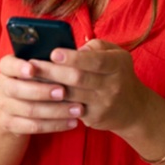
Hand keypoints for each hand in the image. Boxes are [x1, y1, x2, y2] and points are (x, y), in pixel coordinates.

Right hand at [0, 54, 81, 134]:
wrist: (17, 108)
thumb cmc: (36, 79)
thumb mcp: (39, 67)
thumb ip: (50, 61)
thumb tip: (75, 53)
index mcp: (7, 67)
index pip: (7, 65)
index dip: (19, 67)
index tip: (33, 69)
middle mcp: (3, 86)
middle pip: (17, 89)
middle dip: (42, 91)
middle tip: (64, 91)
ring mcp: (5, 106)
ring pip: (29, 110)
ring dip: (55, 111)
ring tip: (77, 109)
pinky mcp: (10, 124)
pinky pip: (33, 126)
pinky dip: (54, 125)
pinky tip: (72, 122)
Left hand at [31, 40, 149, 132]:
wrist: (134, 108)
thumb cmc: (119, 74)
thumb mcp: (116, 54)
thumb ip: (96, 46)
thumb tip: (74, 48)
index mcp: (118, 64)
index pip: (95, 60)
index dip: (73, 57)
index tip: (53, 52)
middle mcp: (113, 85)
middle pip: (78, 78)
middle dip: (53, 71)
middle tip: (31, 65)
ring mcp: (103, 104)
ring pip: (71, 95)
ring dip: (48, 87)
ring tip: (30, 79)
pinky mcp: (94, 118)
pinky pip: (70, 109)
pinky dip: (54, 102)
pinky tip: (39, 95)